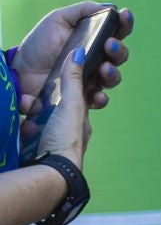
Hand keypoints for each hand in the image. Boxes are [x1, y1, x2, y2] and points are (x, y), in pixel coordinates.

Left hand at [13, 2, 132, 112]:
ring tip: (103, 69)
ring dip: (113, 73)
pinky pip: (98, 100)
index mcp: (94, 39)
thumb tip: (110, 7)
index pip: (117, 31)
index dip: (125, 23)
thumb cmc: (38, 44)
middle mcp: (97, 59)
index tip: (125, 15)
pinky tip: (96, 95)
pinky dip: (101, 99)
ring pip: (113, 78)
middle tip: (109, 44)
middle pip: (120, 55)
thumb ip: (82, 10)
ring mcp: (90, 78)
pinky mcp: (81, 96)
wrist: (19, 71)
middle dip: (119, 50)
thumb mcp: (57, 19)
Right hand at [21, 48, 93, 168]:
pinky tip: (17, 128)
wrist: (50, 174)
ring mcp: (47, 141)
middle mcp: (64, 130)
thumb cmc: (66, 138)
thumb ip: (72, 80)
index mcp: (78, 119)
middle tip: (26, 104)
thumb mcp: (71, 105)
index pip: (67, 96)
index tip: (42, 82)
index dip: (56, 87)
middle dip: (33, 104)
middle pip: (45, 109)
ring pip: (31, 121)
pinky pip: (21, 134)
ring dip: (24, 118)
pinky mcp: (32, 150)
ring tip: (21, 115)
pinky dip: (18, 130)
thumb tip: (79, 51)